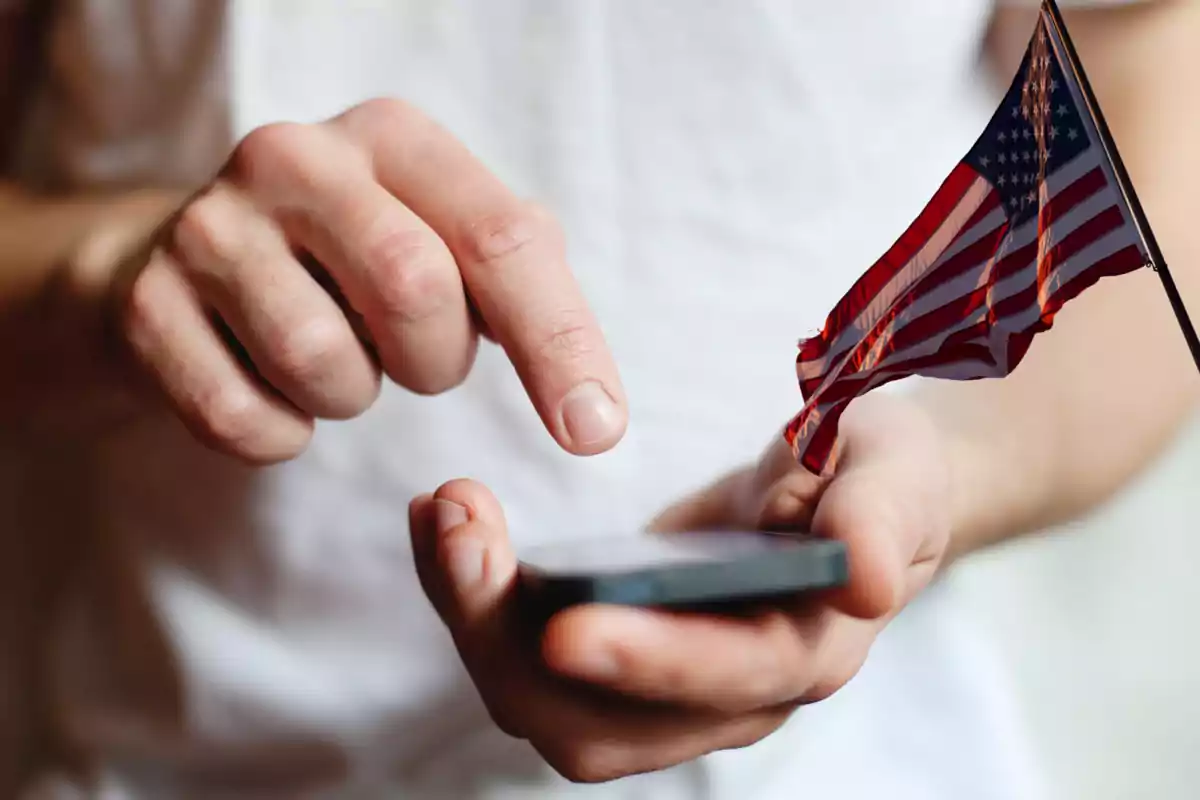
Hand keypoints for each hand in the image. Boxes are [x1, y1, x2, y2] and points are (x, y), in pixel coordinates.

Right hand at [112, 98, 625, 462]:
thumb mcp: (440, 232)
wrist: (182, 258)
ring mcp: (210, 227)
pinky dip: (282, 433)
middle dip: (434, 361)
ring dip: (352, 395)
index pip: (502, 237)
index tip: (597, 431)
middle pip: (416, 290)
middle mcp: (295, 158)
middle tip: (411, 358)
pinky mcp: (147, 305)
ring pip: (325, 365)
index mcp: (393, 137)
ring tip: (331, 356)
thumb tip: (586, 396)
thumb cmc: (346, 256)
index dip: (559, 342)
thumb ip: (519, 277)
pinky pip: (246, 421)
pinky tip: (269, 386)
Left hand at [410, 394, 952, 782]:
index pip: (727, 677)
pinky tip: (445, 522)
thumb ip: (880, 516)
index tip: (566, 621)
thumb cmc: (872, 475)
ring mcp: (664, 688)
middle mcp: (728, 697)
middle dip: (510, 641)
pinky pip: (525, 660)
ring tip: (442, 512)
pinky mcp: (616, 658)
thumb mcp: (891, 469)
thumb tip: (865, 578)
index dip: (650, 660)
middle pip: (598, 725)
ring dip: (474, 620)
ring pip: (543, 705)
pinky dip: (473, 599)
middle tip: (459, 529)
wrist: (845, 491)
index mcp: (806, 650)